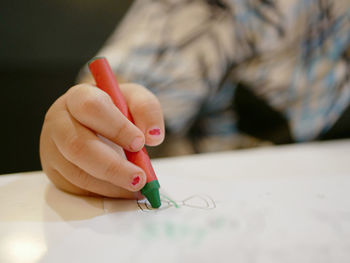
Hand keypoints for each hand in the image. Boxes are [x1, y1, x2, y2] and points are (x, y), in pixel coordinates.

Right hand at [40, 83, 163, 197]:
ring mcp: (51, 149)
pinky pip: (77, 188)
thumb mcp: (133, 99)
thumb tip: (153, 136)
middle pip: (79, 147)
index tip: (140, 143)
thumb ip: (146, 109)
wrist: (92, 121)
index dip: (117, 127)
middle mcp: (59, 121)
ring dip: (111, 185)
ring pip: (77, 172)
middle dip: (114, 167)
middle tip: (140, 178)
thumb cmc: (113, 109)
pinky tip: (121, 190)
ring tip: (136, 187)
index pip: (91, 108)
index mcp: (78, 97)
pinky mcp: (54, 171)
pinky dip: (103, 193)